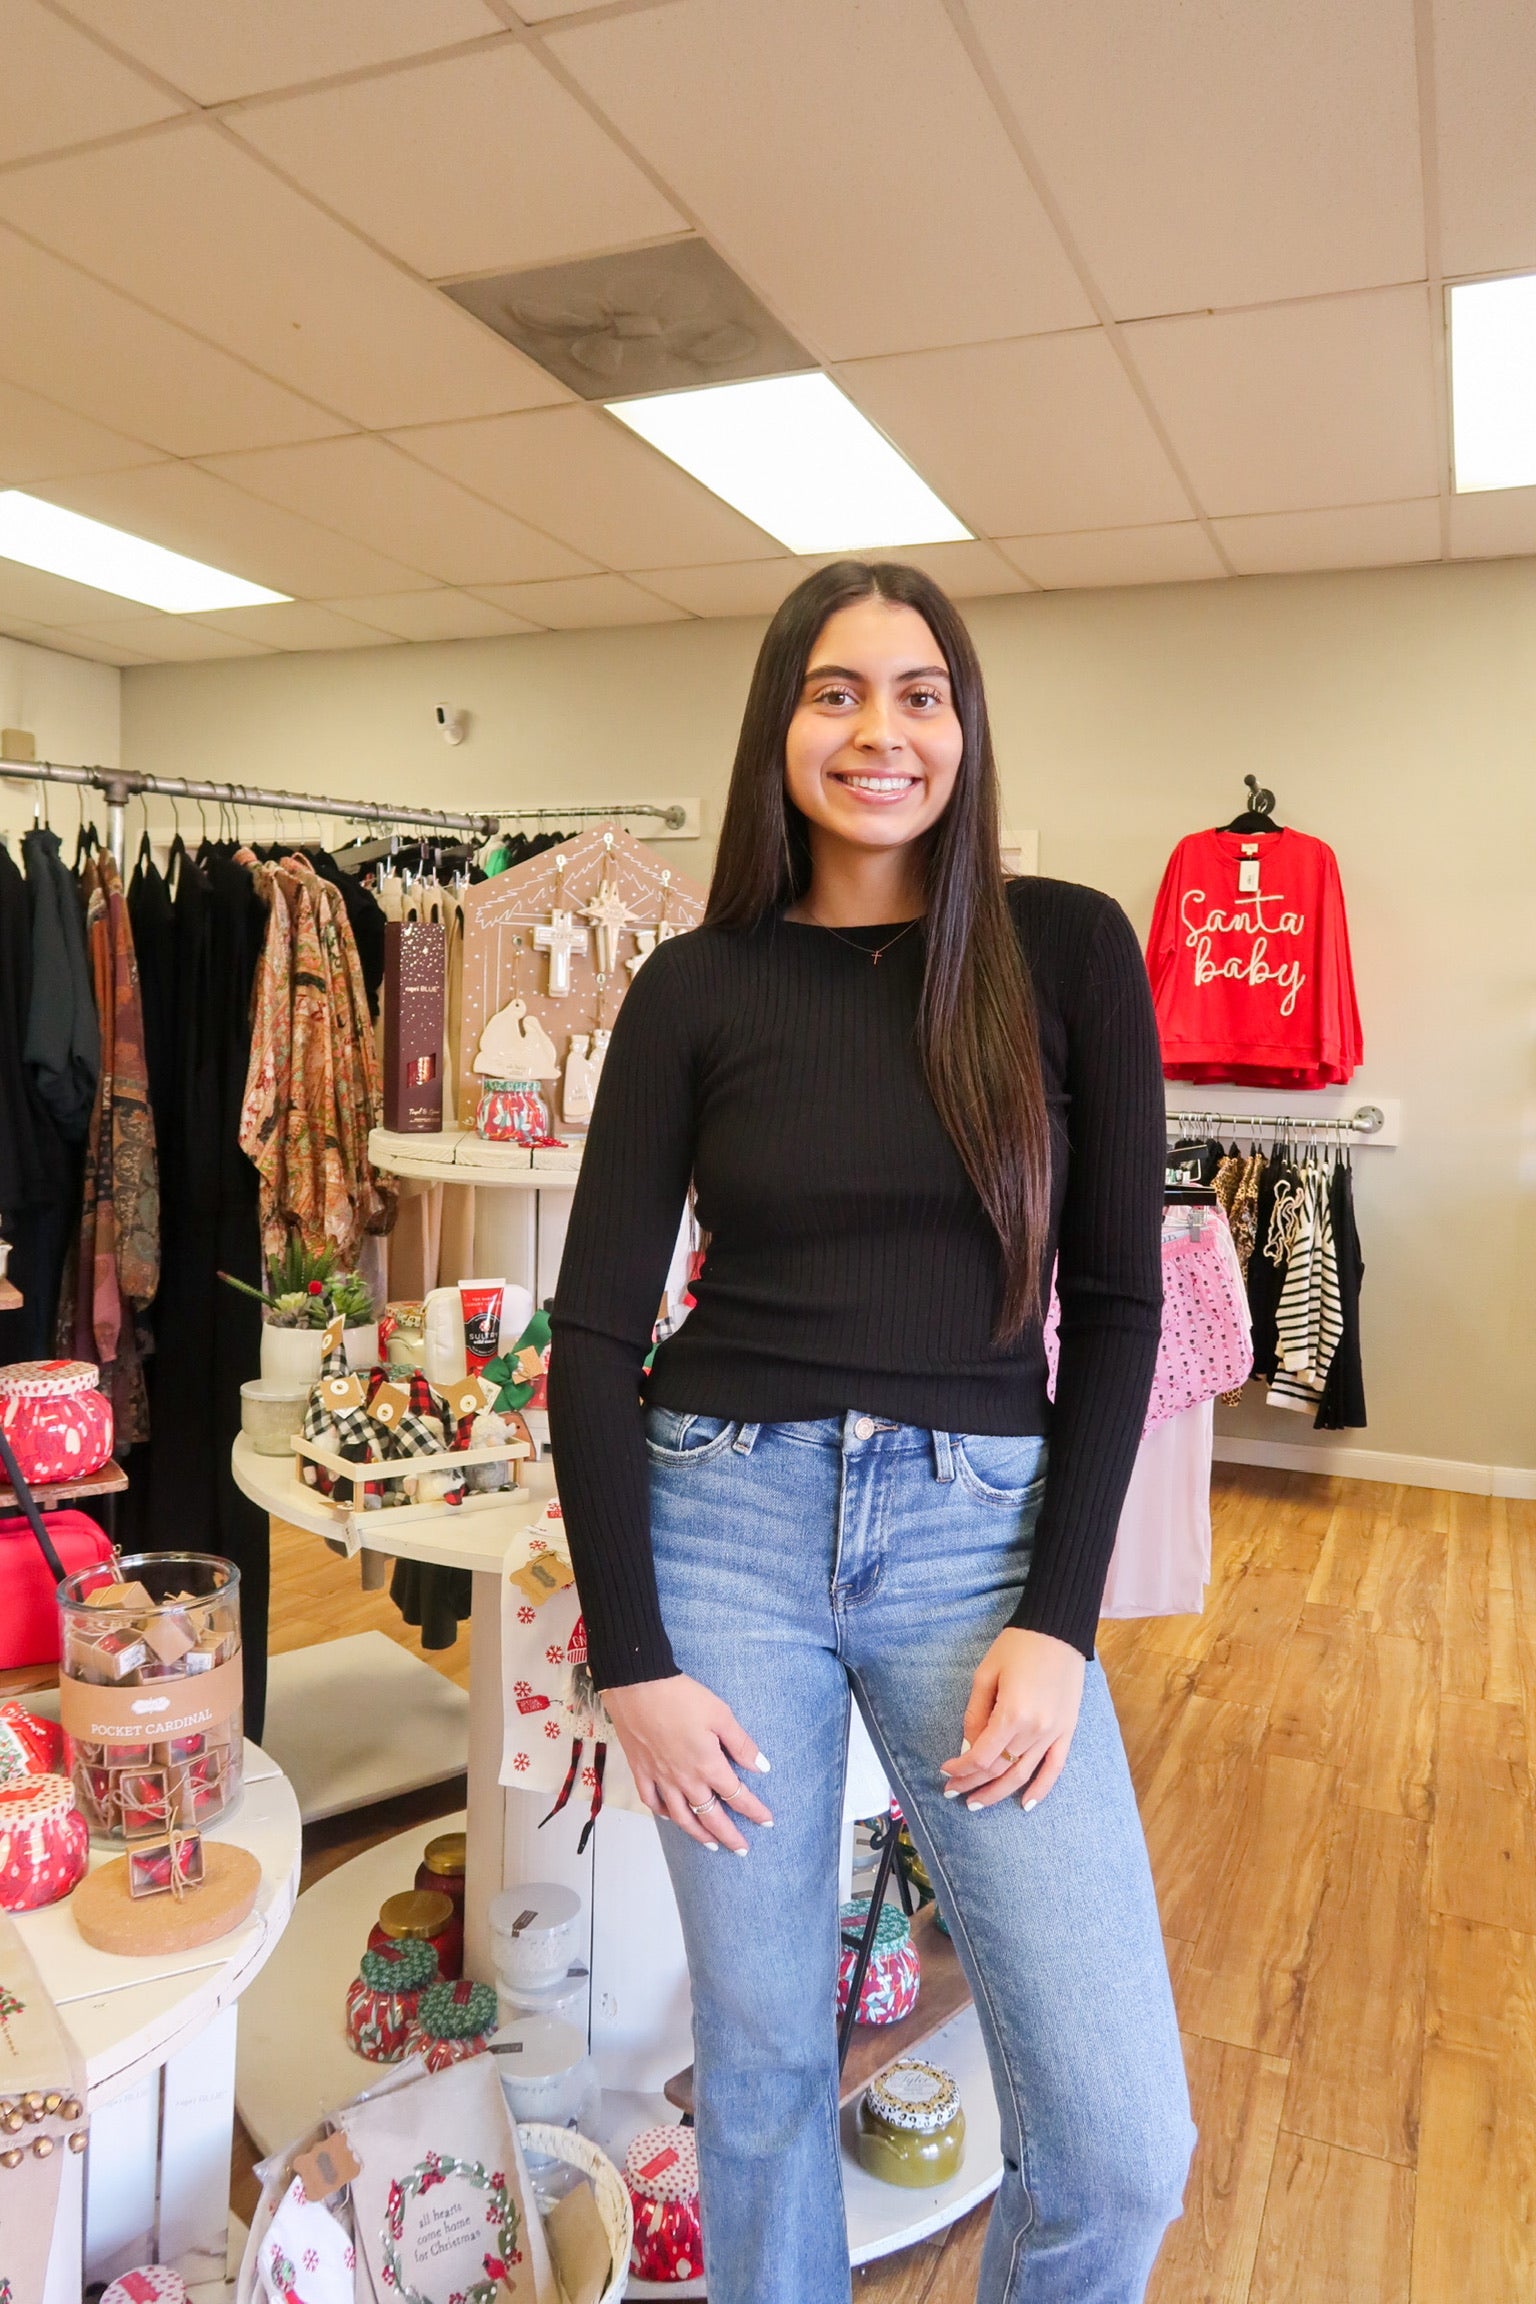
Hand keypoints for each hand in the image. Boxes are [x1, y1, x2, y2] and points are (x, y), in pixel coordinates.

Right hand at [604, 1674, 773, 1853]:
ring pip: (681, 1817)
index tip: (767, 1821)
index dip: (754, 1811)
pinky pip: (652, 1801)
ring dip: (698, 1834)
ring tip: (712, 1845)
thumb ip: (741, 1744)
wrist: (637, 1685)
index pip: (737, 1796)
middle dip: (729, 1835)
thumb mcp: (721, 1714)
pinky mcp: (641, 1770)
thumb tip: (761, 1766)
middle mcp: (685, 1779)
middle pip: (710, 1817)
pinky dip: (663, 1813)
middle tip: (742, 1849)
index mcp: (708, 1765)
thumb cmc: (681, 1696)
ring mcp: (660, 1778)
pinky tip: (671, 1817)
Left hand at [940, 1629, 1084, 1811]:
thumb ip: (975, 1714)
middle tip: (953, 1793)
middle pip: (999, 1768)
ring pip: (1022, 1774)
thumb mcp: (985, 1674)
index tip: (946, 1772)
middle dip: (973, 1783)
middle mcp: (1035, 1729)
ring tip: (977, 1803)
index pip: (981, 1756)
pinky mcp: (1068, 1731)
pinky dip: (1041, 1789)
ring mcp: (1054, 1733)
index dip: (961, 1769)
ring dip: (998, 1792)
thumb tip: (969, 1745)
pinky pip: (1055, 1768)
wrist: (1058, 1629)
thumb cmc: (1018, 1645)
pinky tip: (1024, 1804)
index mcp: (1012, 1713)